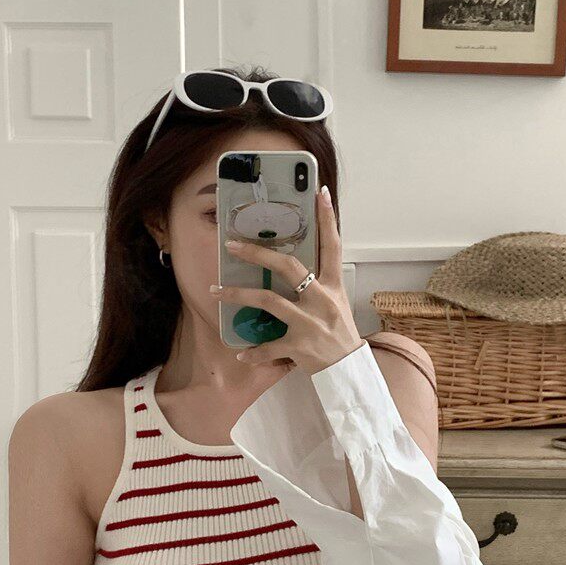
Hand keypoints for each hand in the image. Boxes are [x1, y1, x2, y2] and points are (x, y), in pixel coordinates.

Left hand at [209, 185, 363, 375]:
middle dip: (257, 254)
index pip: (332, 246)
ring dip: (237, 295)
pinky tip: (241, 353)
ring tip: (216, 291)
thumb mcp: (336, 302)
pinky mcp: (299, 345)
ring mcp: (309, 322)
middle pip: (288, 267)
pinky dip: (253, 351)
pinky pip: (269, 346)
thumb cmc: (340, 333)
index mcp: (333, 286)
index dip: (326, 219)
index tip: (319, 193)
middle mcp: (322, 299)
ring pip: (268, 301)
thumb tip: (294, 263)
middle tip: (232, 246)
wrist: (349, 370)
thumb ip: (319, 283)